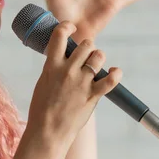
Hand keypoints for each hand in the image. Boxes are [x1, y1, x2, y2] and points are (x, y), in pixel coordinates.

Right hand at [25, 21, 121, 149]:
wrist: (47, 131)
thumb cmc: (42, 108)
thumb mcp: (43, 81)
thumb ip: (54, 67)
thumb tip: (65, 56)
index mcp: (52, 65)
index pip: (60, 35)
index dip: (67, 26)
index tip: (71, 28)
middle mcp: (68, 70)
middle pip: (86, 44)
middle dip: (88, 47)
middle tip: (86, 55)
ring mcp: (81, 82)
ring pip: (98, 57)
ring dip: (99, 58)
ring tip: (96, 65)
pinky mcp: (92, 95)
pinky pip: (110, 80)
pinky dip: (116, 74)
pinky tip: (115, 72)